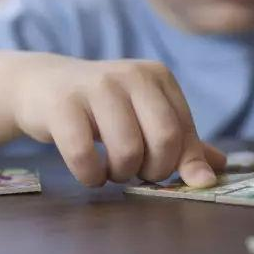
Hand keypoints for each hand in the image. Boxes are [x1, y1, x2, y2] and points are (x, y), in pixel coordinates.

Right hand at [13, 55, 224, 186]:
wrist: (43, 85)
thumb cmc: (104, 108)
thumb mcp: (145, 117)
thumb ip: (181, 145)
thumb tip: (211, 177)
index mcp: (158, 77)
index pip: (184, 133)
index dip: (177, 164)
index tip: (162, 174)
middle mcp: (131, 75)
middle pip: (164, 140)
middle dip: (153, 170)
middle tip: (137, 172)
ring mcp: (96, 86)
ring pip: (127, 151)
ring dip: (120, 174)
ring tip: (110, 169)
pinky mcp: (62, 104)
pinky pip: (84, 156)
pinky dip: (90, 176)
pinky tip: (88, 171)